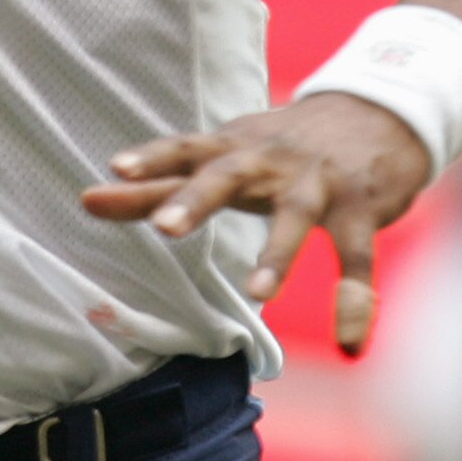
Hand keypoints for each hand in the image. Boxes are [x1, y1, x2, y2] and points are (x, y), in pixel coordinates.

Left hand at [80, 92, 432, 355]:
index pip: (185, 149)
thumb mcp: (221, 157)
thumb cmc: (278, 146)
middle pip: (228, 174)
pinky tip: (349, 346)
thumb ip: (156, 184)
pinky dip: (354, 303)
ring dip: (277, 252)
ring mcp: (317, 184)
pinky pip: (355, 260)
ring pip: (295, 217)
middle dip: (196, 199)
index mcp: (232, 147)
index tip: (114, 170)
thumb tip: (85, 199)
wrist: (377, 114)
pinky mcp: (359, 211)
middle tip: (164, 226)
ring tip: (257, 293)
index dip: (151, 158)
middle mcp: (270, 160)